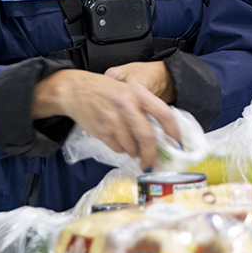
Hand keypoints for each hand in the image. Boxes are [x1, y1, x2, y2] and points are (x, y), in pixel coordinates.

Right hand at [31, 69, 180, 169]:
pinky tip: (116, 139)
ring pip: (131, 147)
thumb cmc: (104, 90)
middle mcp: (127, 106)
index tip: (177, 144)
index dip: (174, 131)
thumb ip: (143, 106)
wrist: (74, 90)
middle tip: (151, 162)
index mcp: (138, 93)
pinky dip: (120, 149)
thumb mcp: (127, 90)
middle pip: (147, 138)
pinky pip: (117, 148)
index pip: (163, 113)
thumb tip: (161, 133)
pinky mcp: (102, 131)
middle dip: (151, 155)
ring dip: (133, 152)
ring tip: (130, 145)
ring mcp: (113, 120)